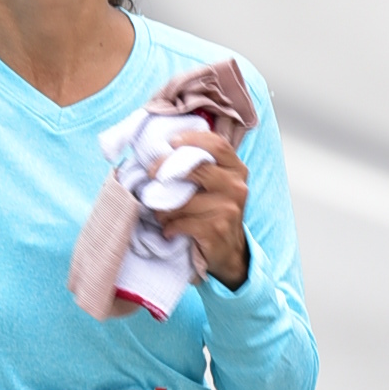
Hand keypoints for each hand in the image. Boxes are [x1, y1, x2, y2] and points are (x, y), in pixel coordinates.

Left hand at [170, 137, 249, 285]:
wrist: (230, 250)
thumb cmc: (215, 212)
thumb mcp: (217, 184)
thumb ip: (203, 165)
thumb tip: (166, 148)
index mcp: (237, 169)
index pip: (217, 144)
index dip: (192, 139)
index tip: (170, 142)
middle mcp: (236, 186)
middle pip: (196, 168)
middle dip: (166, 169)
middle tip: (151, 175)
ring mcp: (228, 208)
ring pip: (183, 200)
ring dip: (164, 208)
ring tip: (162, 214)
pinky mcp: (217, 229)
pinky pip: (182, 222)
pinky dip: (170, 227)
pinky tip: (170, 230)